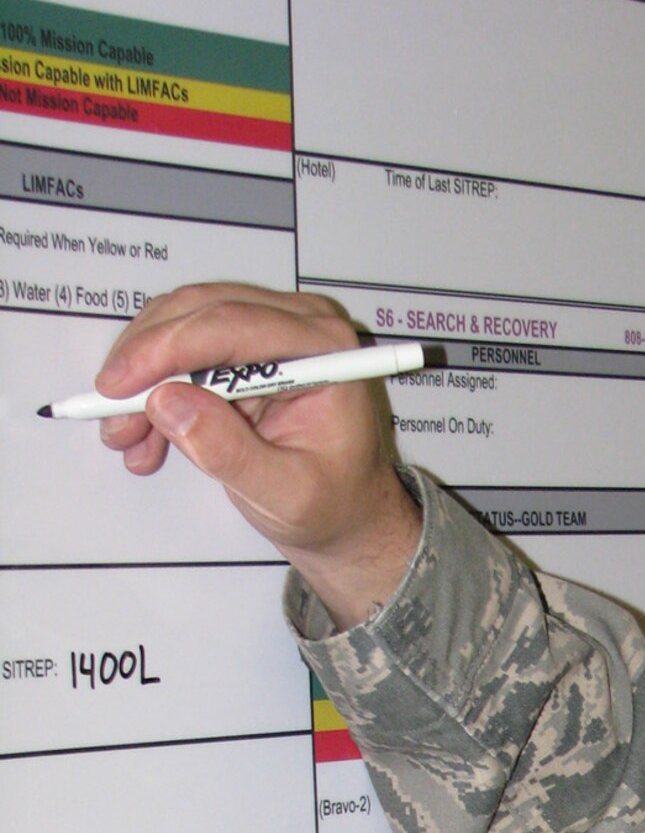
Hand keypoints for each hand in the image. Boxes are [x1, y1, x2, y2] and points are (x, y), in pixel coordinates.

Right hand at [96, 282, 421, 628]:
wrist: (347, 518)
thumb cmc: (333, 506)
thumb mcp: (285, 494)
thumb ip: (230, 452)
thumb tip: (168, 403)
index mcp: (324, 349)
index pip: (232, 325)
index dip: (166, 349)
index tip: (120, 386)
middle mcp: (298, 326)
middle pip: (198, 314)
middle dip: (144, 365)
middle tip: (109, 415)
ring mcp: (269, 334)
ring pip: (180, 329)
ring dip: (142, 381)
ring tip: (124, 439)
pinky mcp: (244, 354)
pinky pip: (182, 356)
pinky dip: (154, 395)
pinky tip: (143, 442)